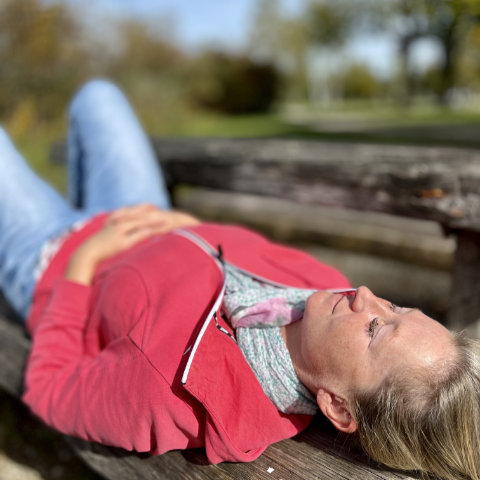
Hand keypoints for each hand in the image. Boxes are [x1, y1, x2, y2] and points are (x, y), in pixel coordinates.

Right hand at [65, 204, 199, 284]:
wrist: (86, 253)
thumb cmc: (98, 248)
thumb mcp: (109, 238)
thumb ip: (118, 233)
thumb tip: (126, 234)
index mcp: (116, 220)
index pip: (134, 211)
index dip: (146, 209)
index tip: (157, 208)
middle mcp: (119, 222)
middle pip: (140, 215)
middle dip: (154, 213)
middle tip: (168, 212)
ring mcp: (120, 230)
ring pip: (142, 223)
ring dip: (155, 221)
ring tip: (168, 221)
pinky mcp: (122, 240)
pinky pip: (139, 234)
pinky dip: (149, 232)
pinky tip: (159, 232)